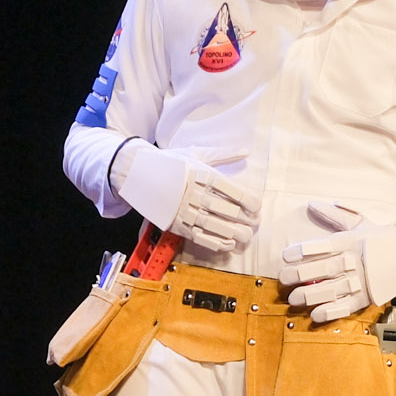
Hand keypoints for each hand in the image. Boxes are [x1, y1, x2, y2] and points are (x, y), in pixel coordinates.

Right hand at [112, 144, 257, 253]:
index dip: (249, 202)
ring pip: (216, 227)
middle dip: (246, 220)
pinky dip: (217, 243)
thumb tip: (245, 151)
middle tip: (255, 224)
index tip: (256, 207)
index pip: (233, 191)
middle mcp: (196, 194)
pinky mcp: (177, 225)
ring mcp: (185, 211)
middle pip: (228, 211)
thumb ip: (223, 154)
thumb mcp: (196, 154)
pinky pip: (200, 238)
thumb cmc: (171, 163)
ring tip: (245, 237)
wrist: (139, 173)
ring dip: (235, 234)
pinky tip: (228, 244)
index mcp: (203, 175)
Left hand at [282, 202, 395, 323]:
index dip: (302, 251)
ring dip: (312, 295)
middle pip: (324, 268)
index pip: (323, 246)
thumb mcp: (359, 223)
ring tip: (294, 299)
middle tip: (283, 279)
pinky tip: (316, 314)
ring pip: (333, 289)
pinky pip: (348, 306)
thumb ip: (335, 215)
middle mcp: (354, 261)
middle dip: (301, 274)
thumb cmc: (380, 238)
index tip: (285, 256)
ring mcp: (362, 281)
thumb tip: (313, 204)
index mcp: (351, 242)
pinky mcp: (368, 297)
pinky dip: (332, 311)